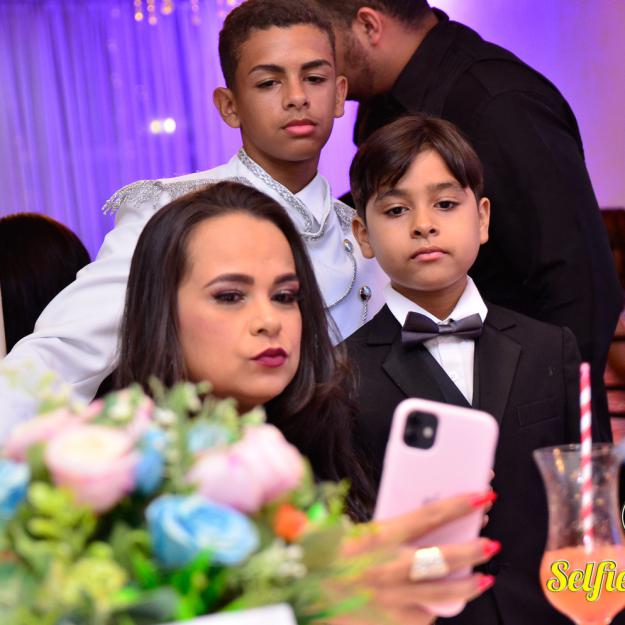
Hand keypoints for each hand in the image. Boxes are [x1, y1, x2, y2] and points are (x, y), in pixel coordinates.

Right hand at [330, 492, 497, 624]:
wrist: (300, 601)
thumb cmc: (316, 562)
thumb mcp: (337, 531)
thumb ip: (366, 524)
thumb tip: (390, 517)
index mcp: (379, 536)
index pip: (430, 515)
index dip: (460, 504)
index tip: (481, 496)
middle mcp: (391, 566)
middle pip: (447, 556)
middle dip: (476, 548)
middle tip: (491, 543)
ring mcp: (395, 598)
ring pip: (446, 592)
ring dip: (470, 584)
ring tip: (484, 578)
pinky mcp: (394, 622)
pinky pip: (424, 617)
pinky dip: (432, 610)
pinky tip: (437, 605)